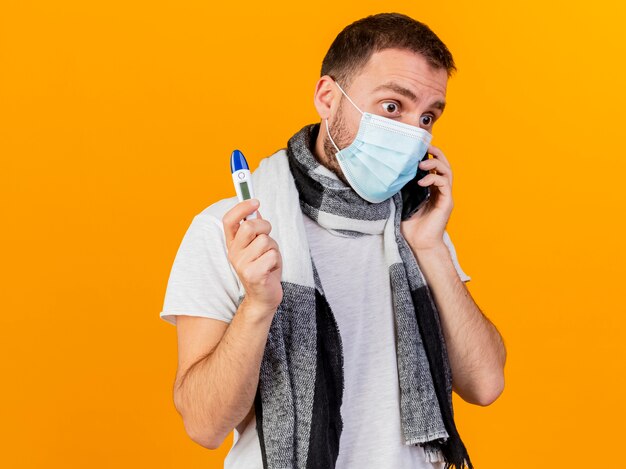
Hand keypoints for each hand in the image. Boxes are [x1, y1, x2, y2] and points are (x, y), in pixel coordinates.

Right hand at [222, 199, 283, 316]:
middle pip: (249, 226)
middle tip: (268, 237)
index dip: (241, 207)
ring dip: (274, 248)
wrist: (263, 297)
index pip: (229, 220)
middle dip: (265, 227)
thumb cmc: (263, 269)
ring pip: (265, 241)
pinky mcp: (253, 274)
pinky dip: (277, 260)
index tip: (255, 201)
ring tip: (269, 259)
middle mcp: (234, 253)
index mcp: (232, 244)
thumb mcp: (258, 246)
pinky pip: (272, 255)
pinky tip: (271, 270)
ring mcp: (242, 265)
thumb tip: (255, 211)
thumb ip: (255, 230)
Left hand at [400, 144, 453, 250]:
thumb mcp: (403, 202)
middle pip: (444, 164)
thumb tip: (391, 174)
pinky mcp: (447, 202)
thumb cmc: (410, 226)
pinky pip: (444, 184)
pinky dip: (434, 178)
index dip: (429, 155)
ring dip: (435, 163)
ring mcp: (445, 196)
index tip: (418, 148)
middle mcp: (440, 190)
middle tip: (425, 146)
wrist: (419, 244)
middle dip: (436, 153)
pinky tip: (422, 181)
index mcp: (431, 189)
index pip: (434, 167)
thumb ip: (402, 189)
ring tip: (422, 163)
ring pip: (447, 171)